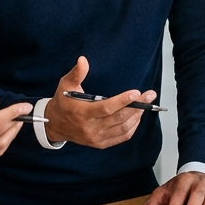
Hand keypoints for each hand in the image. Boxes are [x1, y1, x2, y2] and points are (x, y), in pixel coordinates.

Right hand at [41, 56, 156, 148]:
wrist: (55, 125)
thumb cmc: (63, 102)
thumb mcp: (66, 85)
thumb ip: (77, 73)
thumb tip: (83, 59)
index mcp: (82, 113)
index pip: (106, 108)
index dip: (122, 101)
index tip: (136, 93)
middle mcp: (90, 128)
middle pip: (119, 118)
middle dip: (137, 106)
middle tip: (149, 95)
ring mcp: (96, 138)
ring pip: (123, 128)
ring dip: (137, 116)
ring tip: (145, 104)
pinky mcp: (101, 144)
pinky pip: (122, 137)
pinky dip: (133, 127)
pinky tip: (137, 116)